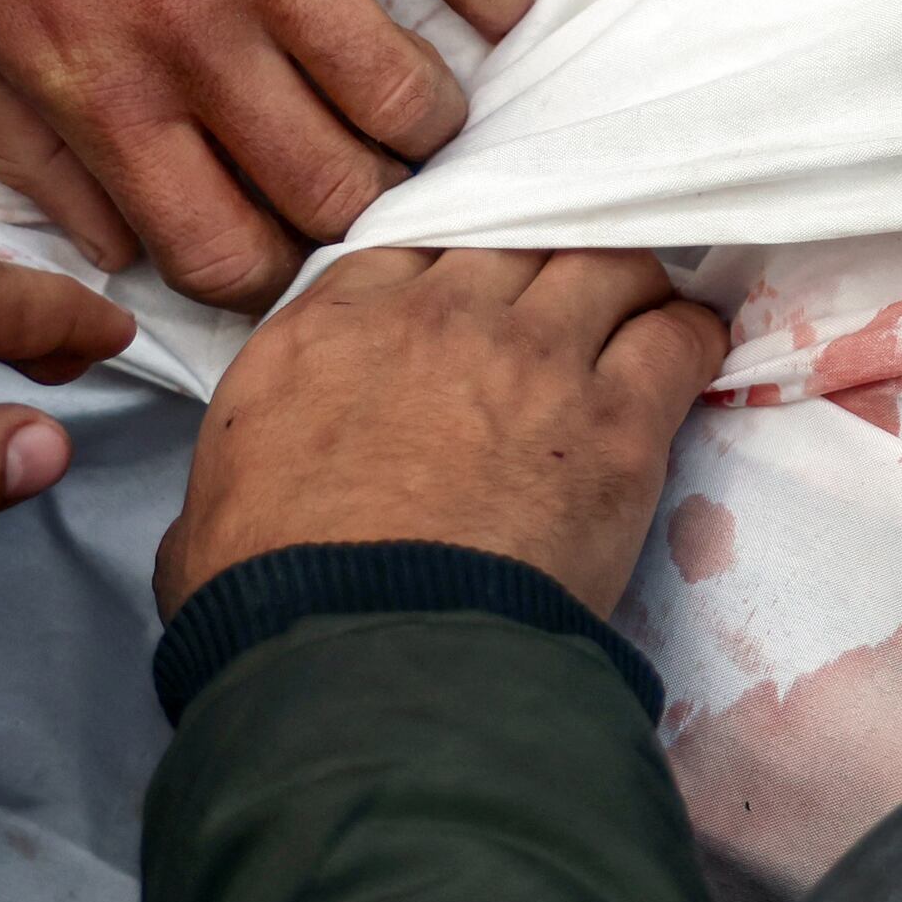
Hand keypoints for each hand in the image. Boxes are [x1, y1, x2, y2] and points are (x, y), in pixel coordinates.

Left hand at [0, 0, 533, 310]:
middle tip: (359, 171)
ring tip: (420, 96)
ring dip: (432, 117)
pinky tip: (488, 3)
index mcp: (104, 92)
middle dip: (362, 206)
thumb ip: (30, 155)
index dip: (264, 271)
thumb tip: (111, 247)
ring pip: (409, 94)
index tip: (275, 237)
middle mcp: (197, 37)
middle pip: (337, 190)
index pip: (224, 251)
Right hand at [153, 248, 724, 623]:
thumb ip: (246, 460)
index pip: (416, 244)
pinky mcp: (614, 419)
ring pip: (609, 263)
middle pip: (519, 238)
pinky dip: (690, 337)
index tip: (478, 300)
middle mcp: (435, 318)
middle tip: (562, 312)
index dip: (459, 268)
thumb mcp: (212, 511)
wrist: (365, 663)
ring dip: (625, 288)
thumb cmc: (272, 607)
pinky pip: (677, 336)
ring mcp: (532, 358)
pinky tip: (688, 354)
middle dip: (543, 266)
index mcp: (326, 331)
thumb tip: (248, 495)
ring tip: (634, 322)